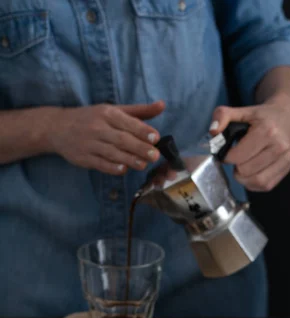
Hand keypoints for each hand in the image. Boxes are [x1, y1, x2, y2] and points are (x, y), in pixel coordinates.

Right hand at [48, 101, 164, 174]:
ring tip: (143, 165)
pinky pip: (100, 164)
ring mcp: (90, 143)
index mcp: (107, 113)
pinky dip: (112, 167)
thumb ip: (139, 111)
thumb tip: (162, 105)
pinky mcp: (83, 158)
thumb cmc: (91, 118)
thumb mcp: (113, 110)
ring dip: (129, 160)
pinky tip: (123, 170)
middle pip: (122, 139)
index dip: (142, 130)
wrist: (57, 127)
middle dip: (139, 148)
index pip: (127, 122)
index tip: (156, 137)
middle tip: (154, 156)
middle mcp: (98, 127)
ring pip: (112, 152)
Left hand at [210, 94, 289, 191]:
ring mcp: (285, 159)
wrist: (288, 115)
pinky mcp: (287, 168)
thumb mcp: (242, 110)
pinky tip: (252, 173)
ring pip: (256, 181)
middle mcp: (279, 146)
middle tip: (237, 159)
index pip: (238, 156)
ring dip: (244, 178)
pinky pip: (266, 185)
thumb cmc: (263, 115)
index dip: (227, 157)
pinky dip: (254, 183)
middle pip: (246, 170)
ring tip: (243, 167)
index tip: (228, 152)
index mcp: (267, 131)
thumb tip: (213, 132)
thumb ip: (223, 116)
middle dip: (236, 167)